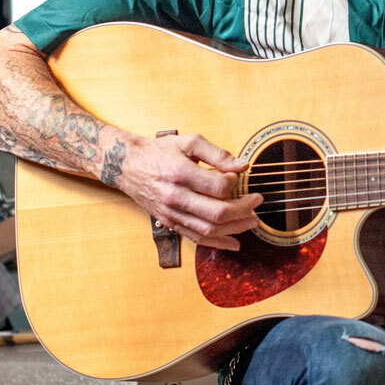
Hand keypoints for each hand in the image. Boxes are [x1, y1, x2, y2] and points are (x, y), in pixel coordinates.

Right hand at [117, 132, 262, 252]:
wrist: (127, 166)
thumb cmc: (160, 152)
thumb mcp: (188, 142)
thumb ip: (217, 153)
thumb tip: (242, 165)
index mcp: (180, 173)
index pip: (218, 187)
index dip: (235, 183)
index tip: (238, 177)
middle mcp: (175, 197)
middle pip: (217, 212)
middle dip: (243, 209)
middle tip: (257, 201)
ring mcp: (171, 213)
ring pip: (209, 229)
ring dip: (235, 228)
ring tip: (252, 221)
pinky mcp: (170, 223)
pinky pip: (196, 237)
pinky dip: (218, 243)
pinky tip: (234, 243)